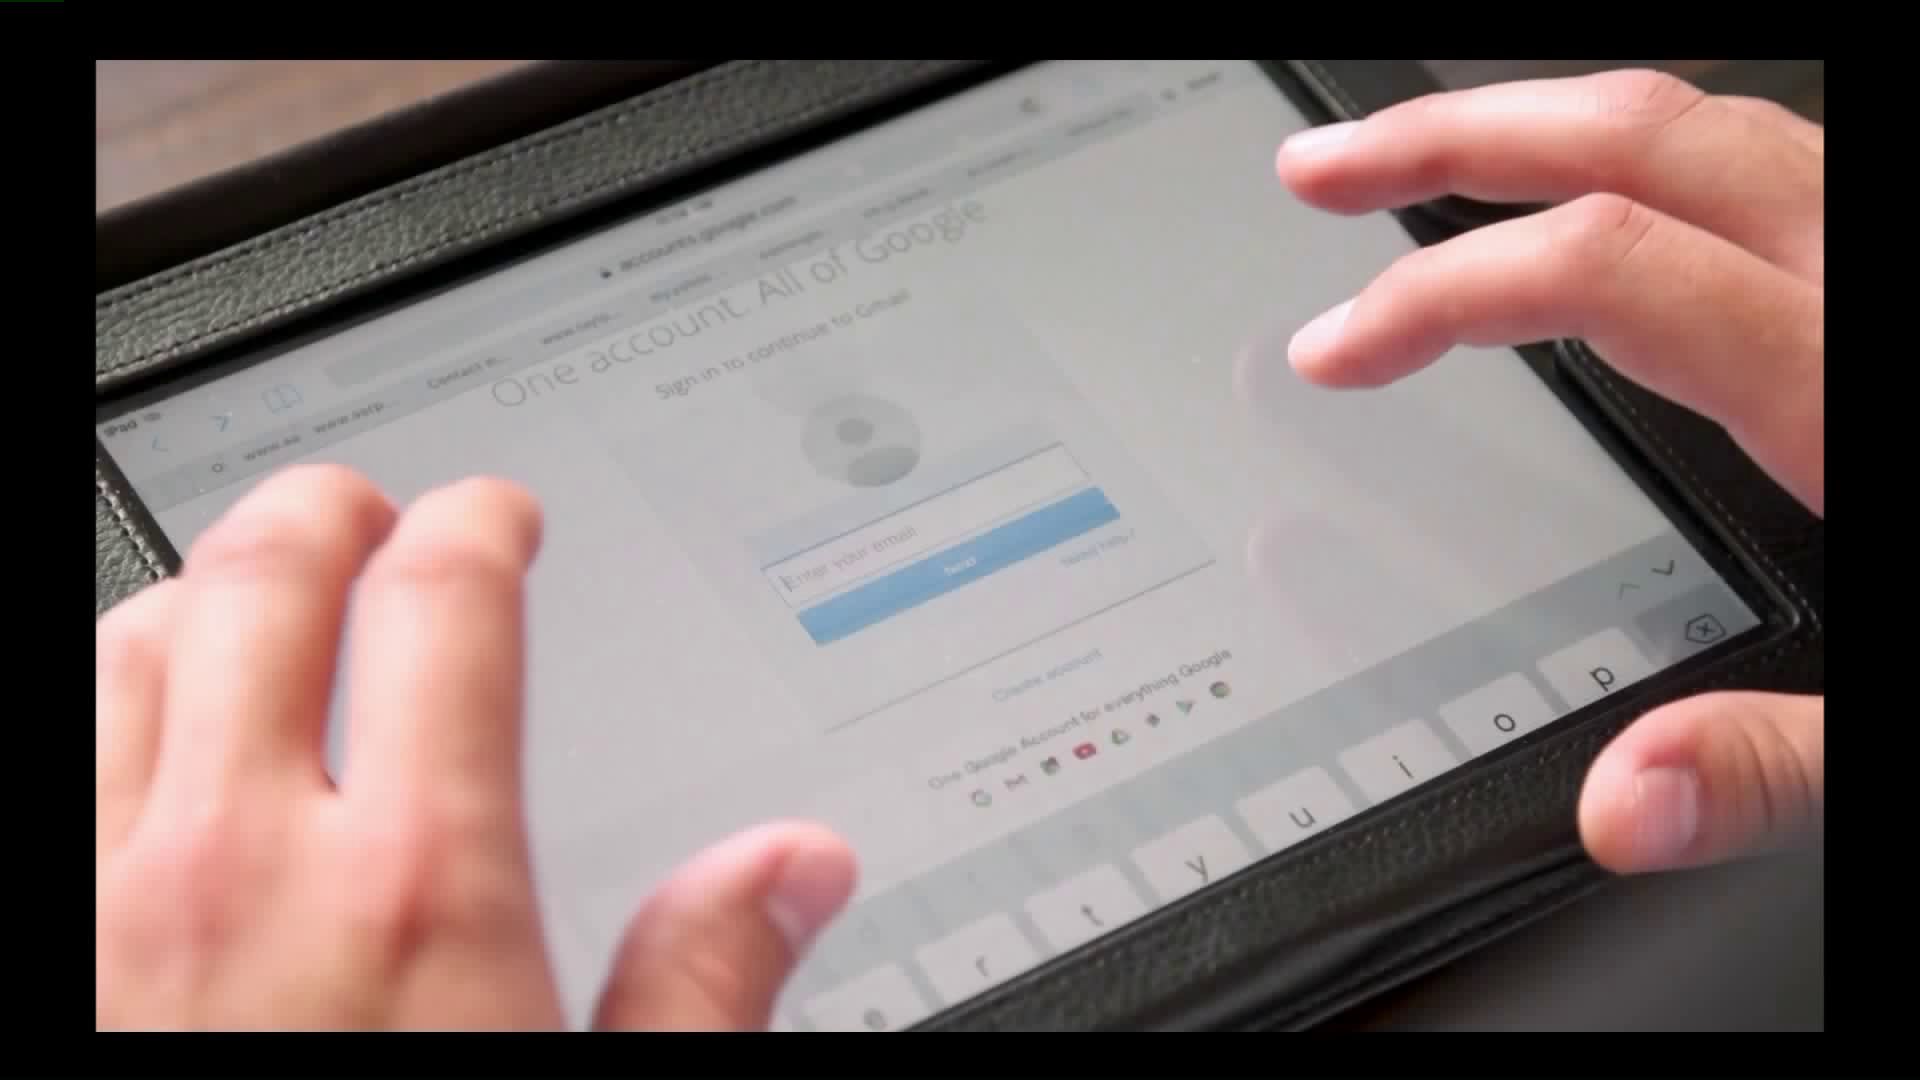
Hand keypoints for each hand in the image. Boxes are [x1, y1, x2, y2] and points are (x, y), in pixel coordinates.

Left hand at [95, 466, 856, 1029]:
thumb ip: (703, 981)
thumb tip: (795, 865)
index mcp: (418, 883)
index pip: (445, 601)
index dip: (477, 525)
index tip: (493, 517)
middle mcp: (238, 865)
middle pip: (266, 582)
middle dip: (324, 515)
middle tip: (362, 511)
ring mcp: (99, 910)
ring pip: (117, 655)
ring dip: (184, 598)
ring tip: (230, 599)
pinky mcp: (36, 964)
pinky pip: (34, 766)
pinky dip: (83, 711)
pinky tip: (116, 735)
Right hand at [1265, 69, 1822, 873]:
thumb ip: (1778, 768)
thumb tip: (1621, 806)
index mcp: (1852, 387)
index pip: (1601, 270)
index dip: (1439, 294)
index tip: (1337, 350)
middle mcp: (1873, 286)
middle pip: (1640, 136)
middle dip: (1455, 137)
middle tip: (1328, 174)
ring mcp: (1895, 261)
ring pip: (1707, 120)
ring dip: (1546, 122)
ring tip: (1429, 158)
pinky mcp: (1907, 275)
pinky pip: (1769, 157)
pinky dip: (1648, 157)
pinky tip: (1609, 206)